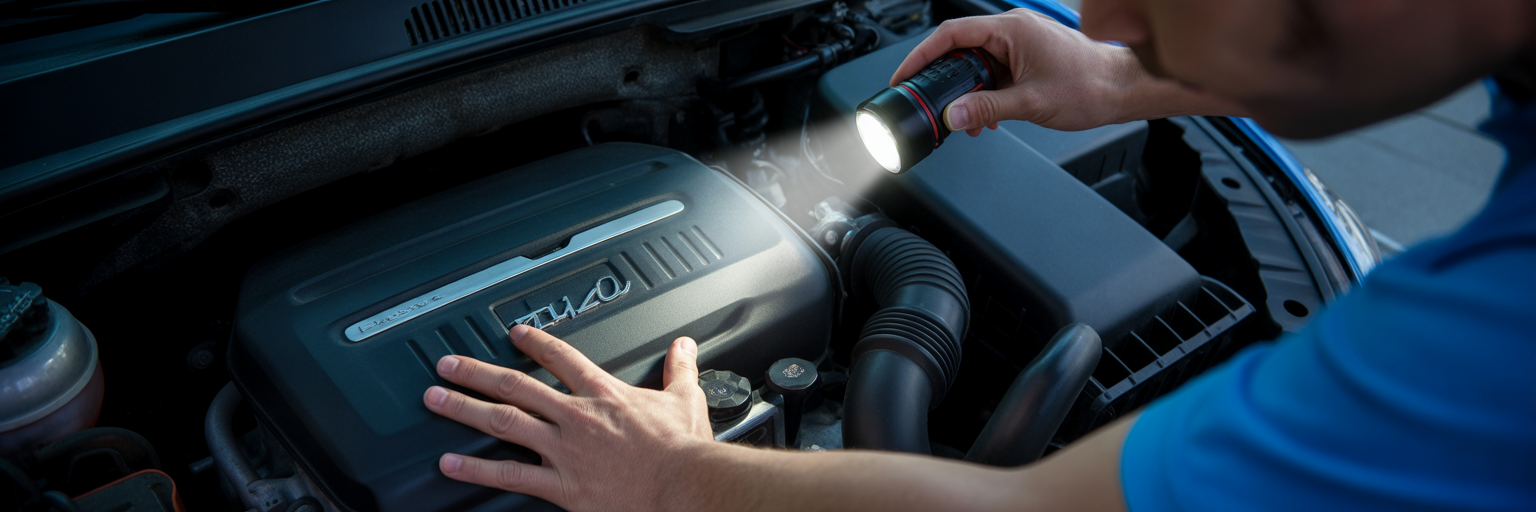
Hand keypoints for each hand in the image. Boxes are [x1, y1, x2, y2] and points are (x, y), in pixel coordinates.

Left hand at [423, 324, 714, 511]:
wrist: (684, 488)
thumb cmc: (684, 452)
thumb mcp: (686, 399)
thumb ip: (680, 370)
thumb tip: (684, 347)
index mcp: (605, 394)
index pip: (561, 358)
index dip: (535, 343)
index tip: (515, 335)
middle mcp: (577, 417)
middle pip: (516, 386)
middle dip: (476, 372)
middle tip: (448, 365)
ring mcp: (565, 450)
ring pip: (504, 422)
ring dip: (465, 408)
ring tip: (436, 399)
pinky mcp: (562, 486)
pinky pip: (510, 475)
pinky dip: (476, 470)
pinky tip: (451, 464)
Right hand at [892, 9, 1186, 133]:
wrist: (1122, 89)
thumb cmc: (1089, 86)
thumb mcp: (1030, 103)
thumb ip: (985, 109)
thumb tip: (952, 116)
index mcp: (1011, 30)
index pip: (951, 34)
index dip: (921, 55)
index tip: (904, 75)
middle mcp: (1014, 31)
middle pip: (960, 48)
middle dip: (943, 78)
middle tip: (928, 102)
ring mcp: (1020, 43)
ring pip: (977, 63)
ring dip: (967, 91)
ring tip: (966, 119)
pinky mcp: (1027, 56)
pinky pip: (993, 70)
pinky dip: (984, 92)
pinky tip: (987, 116)